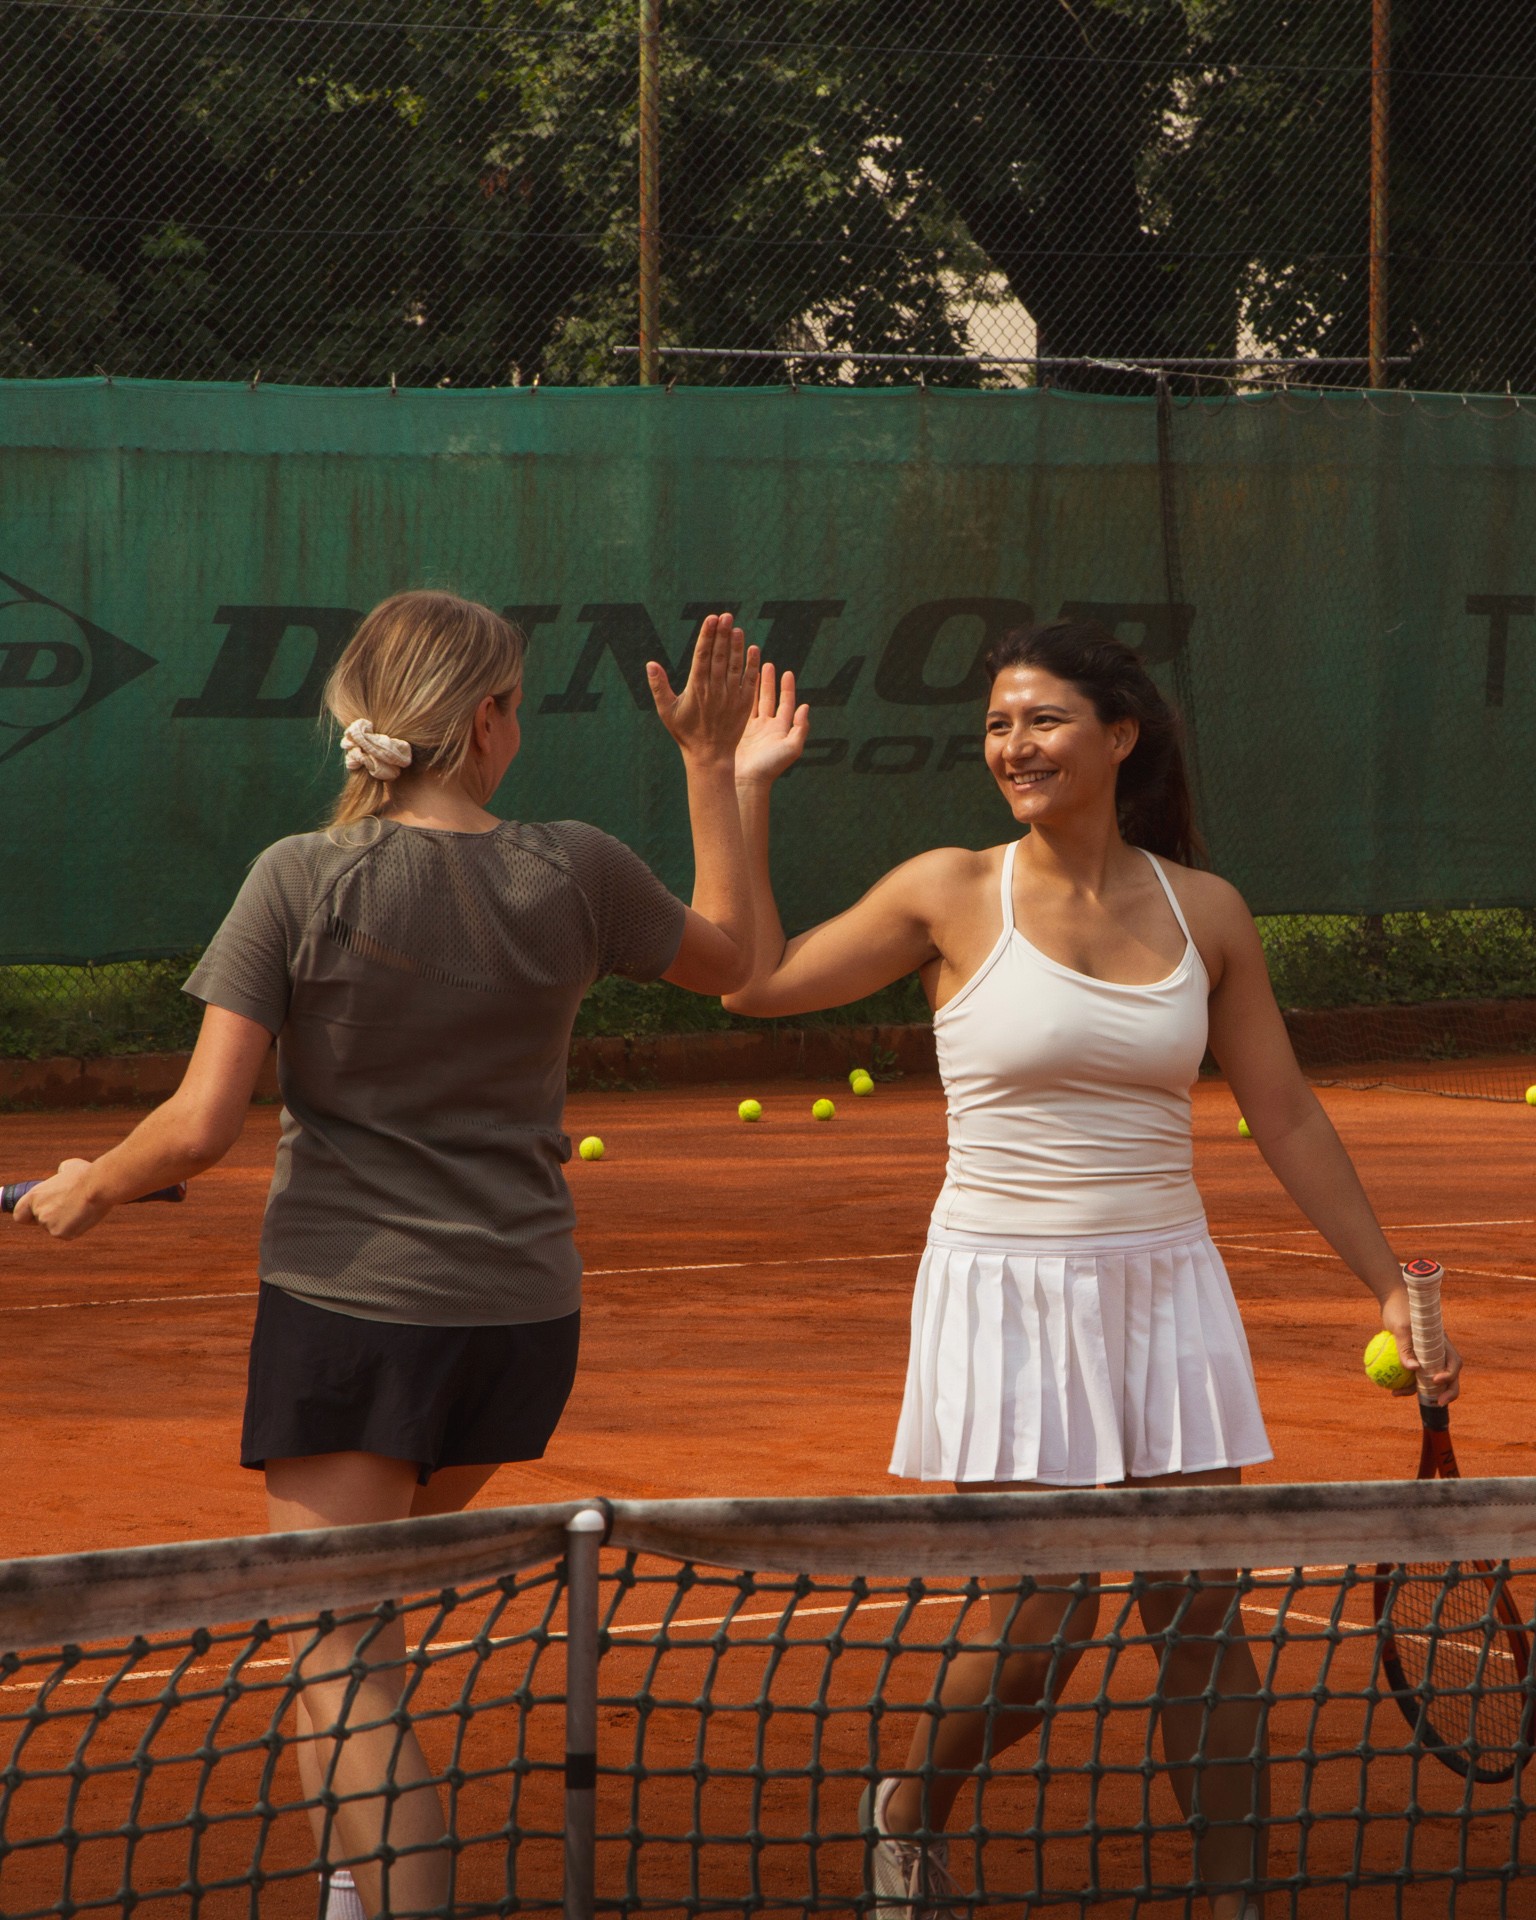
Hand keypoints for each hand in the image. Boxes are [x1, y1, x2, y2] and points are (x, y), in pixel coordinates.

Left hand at [12, 1158, 111, 1238]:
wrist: (98, 1186)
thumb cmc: (86, 1175)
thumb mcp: (68, 1167)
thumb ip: (59, 1173)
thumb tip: (62, 1173)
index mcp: (35, 1196)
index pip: (19, 1214)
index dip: (29, 1215)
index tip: (39, 1213)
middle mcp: (38, 1212)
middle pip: (42, 1222)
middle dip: (55, 1216)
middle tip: (71, 1206)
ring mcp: (48, 1225)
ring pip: (56, 1228)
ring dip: (67, 1221)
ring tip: (80, 1208)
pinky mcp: (62, 1234)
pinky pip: (68, 1234)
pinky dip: (77, 1227)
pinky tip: (84, 1215)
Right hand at [648, 613, 760, 764]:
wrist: (709, 755)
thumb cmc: (685, 732)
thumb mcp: (667, 711)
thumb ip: (659, 686)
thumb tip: (650, 664)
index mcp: (696, 688)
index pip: (702, 655)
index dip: (707, 636)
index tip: (711, 618)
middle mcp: (715, 689)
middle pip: (720, 656)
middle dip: (722, 634)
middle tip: (726, 616)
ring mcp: (731, 696)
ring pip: (735, 665)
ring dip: (737, 646)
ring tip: (737, 628)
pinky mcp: (744, 704)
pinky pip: (749, 681)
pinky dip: (752, 665)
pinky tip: (754, 649)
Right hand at [735, 661, 809, 786]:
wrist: (747, 781)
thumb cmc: (770, 767)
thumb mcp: (791, 748)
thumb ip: (800, 728)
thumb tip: (805, 707)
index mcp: (781, 729)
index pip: (786, 703)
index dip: (787, 688)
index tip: (787, 672)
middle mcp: (767, 727)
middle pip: (769, 699)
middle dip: (768, 682)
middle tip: (766, 663)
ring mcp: (752, 729)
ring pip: (753, 702)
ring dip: (752, 686)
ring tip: (750, 669)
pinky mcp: (737, 731)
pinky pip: (739, 710)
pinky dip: (739, 696)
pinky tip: (735, 685)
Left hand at [1379, 1285, 1461, 1404]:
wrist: (1392, 1299)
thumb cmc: (1400, 1309)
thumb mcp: (1401, 1327)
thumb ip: (1405, 1347)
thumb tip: (1412, 1369)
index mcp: (1442, 1343)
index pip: (1454, 1363)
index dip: (1450, 1374)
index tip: (1436, 1380)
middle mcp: (1438, 1351)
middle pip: (1449, 1376)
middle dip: (1447, 1392)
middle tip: (1437, 1403)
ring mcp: (1427, 1355)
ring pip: (1429, 1379)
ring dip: (1419, 1390)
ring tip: (1398, 1393)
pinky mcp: (1415, 1357)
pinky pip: (1414, 1374)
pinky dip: (1405, 1382)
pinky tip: (1391, 1388)